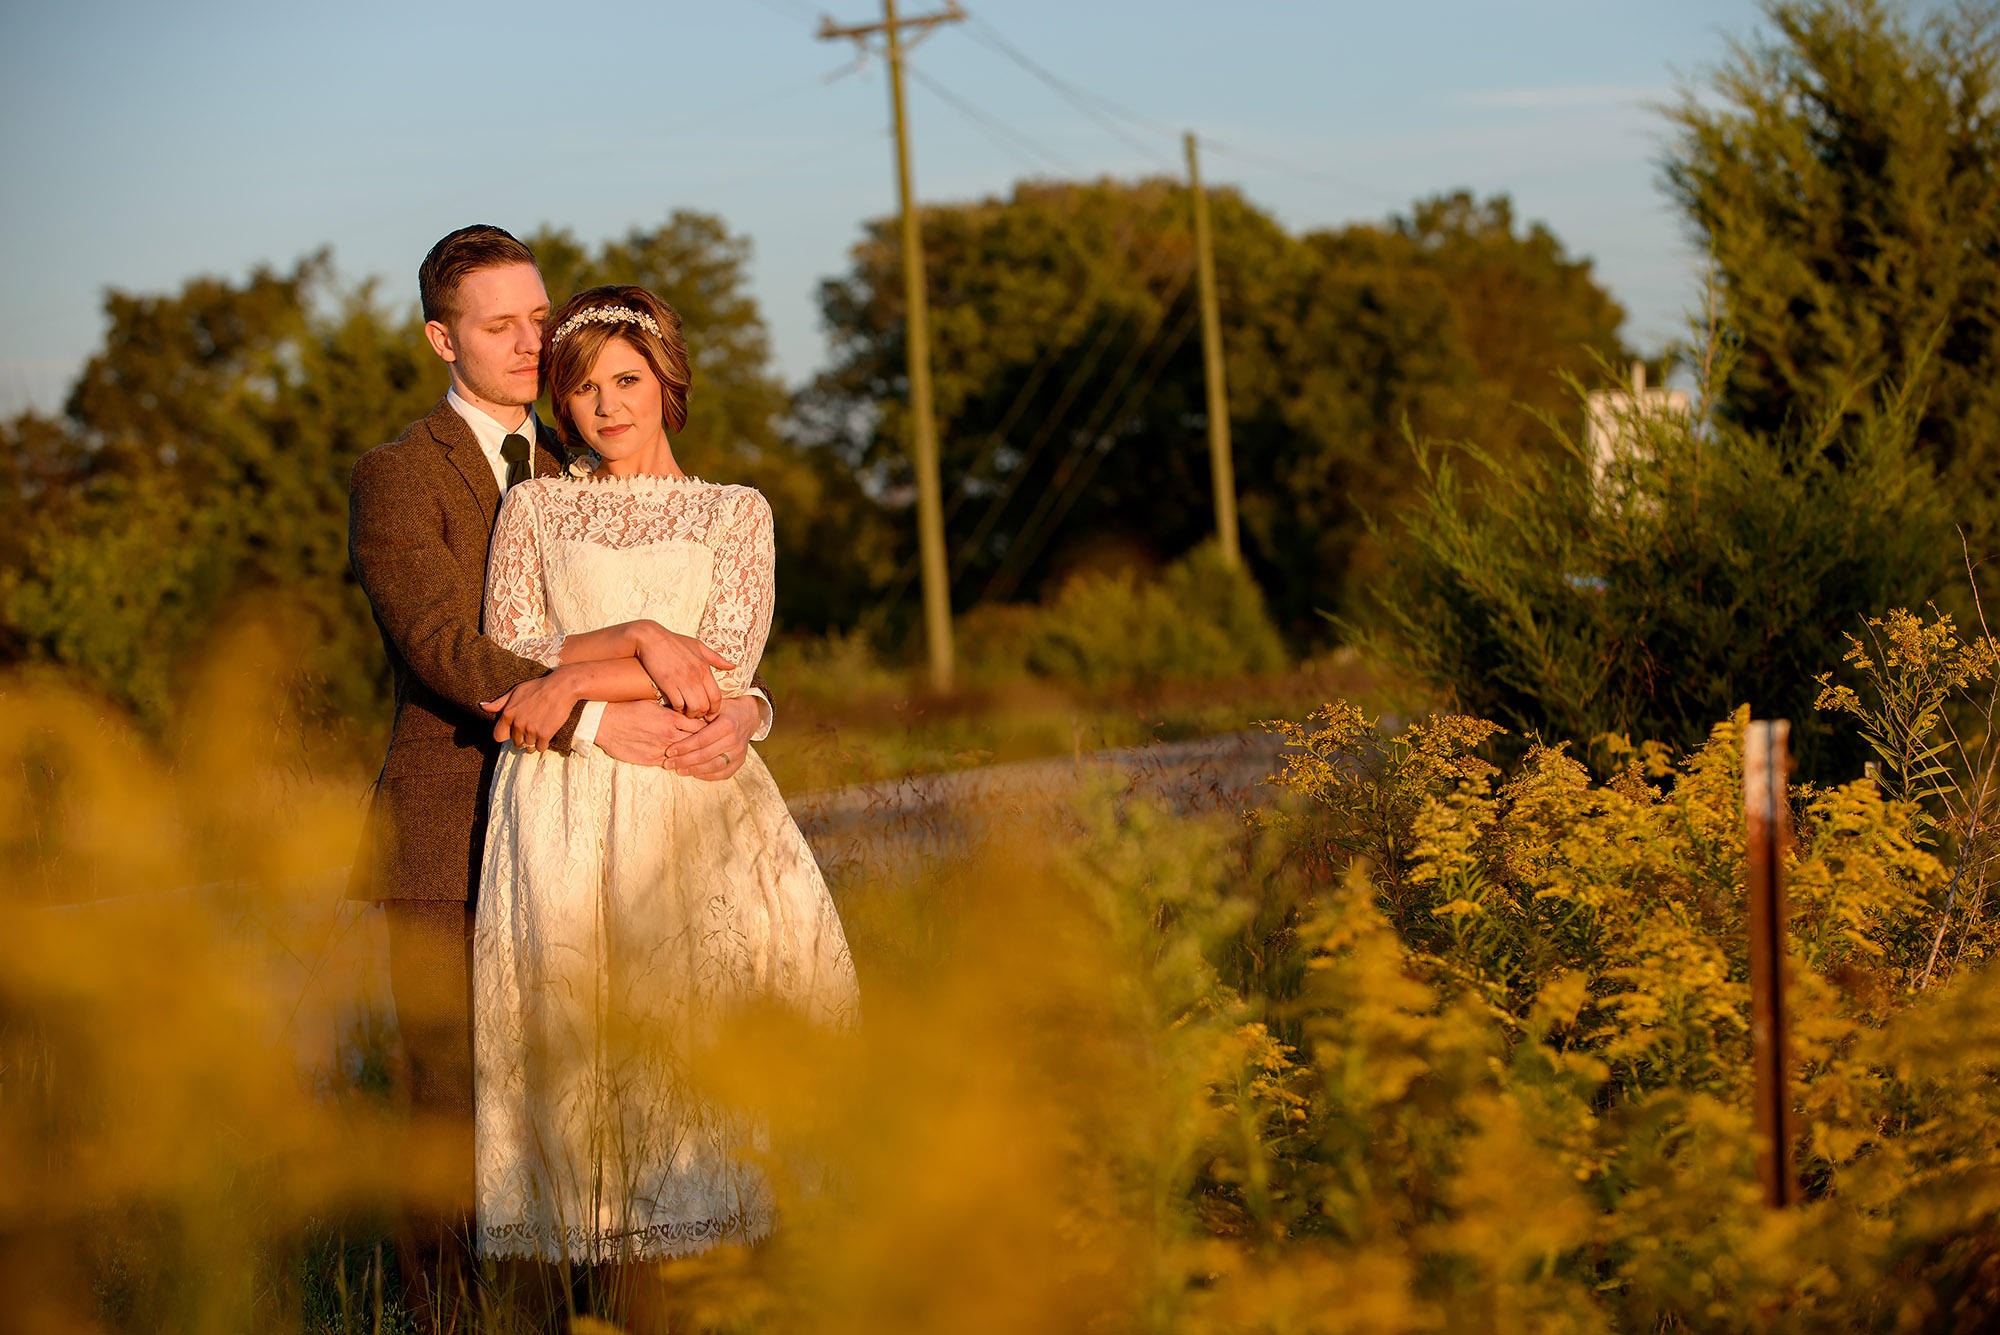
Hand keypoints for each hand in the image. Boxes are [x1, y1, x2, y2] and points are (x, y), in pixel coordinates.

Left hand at [479, 672, 575, 750]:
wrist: (561, 687)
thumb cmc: (538, 687)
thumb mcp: (516, 691)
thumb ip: (499, 702)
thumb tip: (482, 706)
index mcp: (508, 714)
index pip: (498, 736)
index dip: (506, 735)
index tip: (514, 731)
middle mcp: (517, 724)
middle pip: (515, 743)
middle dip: (522, 738)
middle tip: (531, 729)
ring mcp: (531, 730)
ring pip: (528, 747)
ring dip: (533, 743)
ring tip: (539, 732)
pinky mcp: (545, 734)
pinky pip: (541, 748)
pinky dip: (544, 744)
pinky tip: (547, 733)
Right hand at [592, 699, 706, 766]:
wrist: (605, 723)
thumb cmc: (629, 709)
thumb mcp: (654, 703)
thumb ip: (673, 710)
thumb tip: (689, 711)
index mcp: (671, 719)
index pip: (700, 725)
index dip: (708, 728)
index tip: (713, 729)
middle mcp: (668, 735)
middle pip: (696, 742)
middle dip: (704, 743)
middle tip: (712, 745)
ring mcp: (660, 749)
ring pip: (685, 755)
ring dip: (691, 755)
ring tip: (700, 755)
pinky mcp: (650, 760)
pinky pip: (670, 763)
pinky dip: (677, 762)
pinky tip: (682, 761)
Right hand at [630, 622, 733, 719]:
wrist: (650, 638)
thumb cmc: (674, 642)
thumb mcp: (698, 646)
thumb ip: (716, 658)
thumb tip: (733, 666)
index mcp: (704, 668)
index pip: (717, 696)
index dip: (715, 709)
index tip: (710, 713)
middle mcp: (696, 675)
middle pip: (706, 705)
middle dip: (702, 714)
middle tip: (697, 714)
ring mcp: (682, 680)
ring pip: (694, 708)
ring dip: (690, 713)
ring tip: (686, 712)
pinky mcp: (667, 683)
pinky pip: (677, 704)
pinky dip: (677, 709)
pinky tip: (675, 705)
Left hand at [664, 697, 758, 780]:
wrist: (747, 716)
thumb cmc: (725, 710)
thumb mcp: (713, 706)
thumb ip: (698, 715)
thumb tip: (675, 725)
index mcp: (727, 725)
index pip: (701, 740)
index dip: (684, 747)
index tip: (669, 751)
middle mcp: (735, 740)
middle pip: (705, 755)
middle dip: (684, 761)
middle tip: (668, 764)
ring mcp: (739, 752)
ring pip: (714, 766)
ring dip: (694, 770)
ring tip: (678, 771)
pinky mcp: (741, 761)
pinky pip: (723, 773)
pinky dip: (708, 776)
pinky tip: (694, 774)